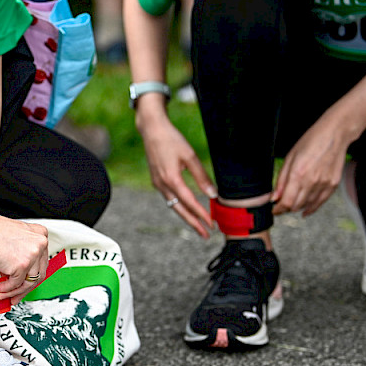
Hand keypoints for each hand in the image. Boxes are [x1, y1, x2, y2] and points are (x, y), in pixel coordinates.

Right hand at [0, 209, 48, 304]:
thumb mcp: (14, 240)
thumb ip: (22, 254)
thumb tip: (19, 272)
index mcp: (40, 234)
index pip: (41, 262)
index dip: (32, 275)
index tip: (25, 283)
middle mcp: (39, 243)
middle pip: (38, 274)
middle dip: (25, 288)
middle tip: (16, 293)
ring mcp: (32, 254)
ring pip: (28, 282)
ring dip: (15, 291)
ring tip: (4, 293)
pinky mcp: (22, 265)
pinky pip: (15, 284)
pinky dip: (7, 289)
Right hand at [139, 115, 216, 236]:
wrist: (152, 130)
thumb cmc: (171, 140)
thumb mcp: (190, 156)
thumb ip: (202, 176)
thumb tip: (213, 193)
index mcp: (171, 179)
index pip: (190, 203)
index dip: (201, 215)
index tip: (212, 224)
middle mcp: (162, 185)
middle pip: (180, 210)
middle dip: (193, 223)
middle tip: (205, 234)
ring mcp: (157, 184)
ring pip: (173, 206)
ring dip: (186, 216)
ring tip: (198, 225)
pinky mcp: (156, 181)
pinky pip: (169, 198)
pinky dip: (179, 206)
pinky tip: (187, 208)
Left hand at [272, 117, 349, 216]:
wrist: (334, 134)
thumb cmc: (311, 142)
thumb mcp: (290, 157)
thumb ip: (281, 180)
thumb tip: (275, 197)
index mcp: (298, 174)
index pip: (286, 202)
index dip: (278, 209)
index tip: (274, 210)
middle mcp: (311, 182)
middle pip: (296, 206)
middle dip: (286, 208)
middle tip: (281, 204)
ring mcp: (324, 184)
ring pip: (307, 205)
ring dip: (298, 207)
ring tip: (293, 202)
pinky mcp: (333, 185)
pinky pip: (320, 202)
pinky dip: (311, 208)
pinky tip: (306, 209)